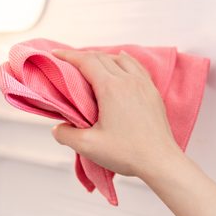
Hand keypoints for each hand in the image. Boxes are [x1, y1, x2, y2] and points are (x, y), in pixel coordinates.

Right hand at [51, 49, 182, 178]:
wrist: (160, 161)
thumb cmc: (127, 153)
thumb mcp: (88, 146)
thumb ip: (66, 134)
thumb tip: (57, 128)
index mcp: (111, 88)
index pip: (86, 62)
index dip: (68, 55)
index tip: (55, 54)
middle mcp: (128, 80)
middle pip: (102, 58)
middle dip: (82, 56)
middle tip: (69, 63)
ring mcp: (143, 85)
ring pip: (121, 59)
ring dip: (103, 57)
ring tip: (92, 64)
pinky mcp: (153, 93)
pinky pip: (137, 67)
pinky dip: (124, 61)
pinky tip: (122, 61)